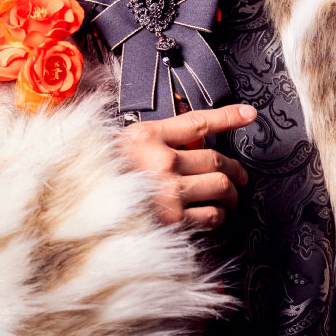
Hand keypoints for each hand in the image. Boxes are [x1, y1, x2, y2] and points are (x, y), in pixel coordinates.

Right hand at [118, 103, 256, 229]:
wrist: (86, 209)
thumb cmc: (107, 176)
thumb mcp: (126, 145)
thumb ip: (158, 138)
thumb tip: (194, 138)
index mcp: (147, 138)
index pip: (198, 122)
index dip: (228, 117)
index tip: (248, 115)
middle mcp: (161, 163)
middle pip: (216, 160)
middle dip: (235, 169)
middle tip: (239, 176)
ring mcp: (168, 193)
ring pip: (221, 187)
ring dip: (230, 193)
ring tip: (229, 196)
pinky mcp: (174, 221)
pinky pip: (212, 215)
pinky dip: (218, 214)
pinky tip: (213, 213)